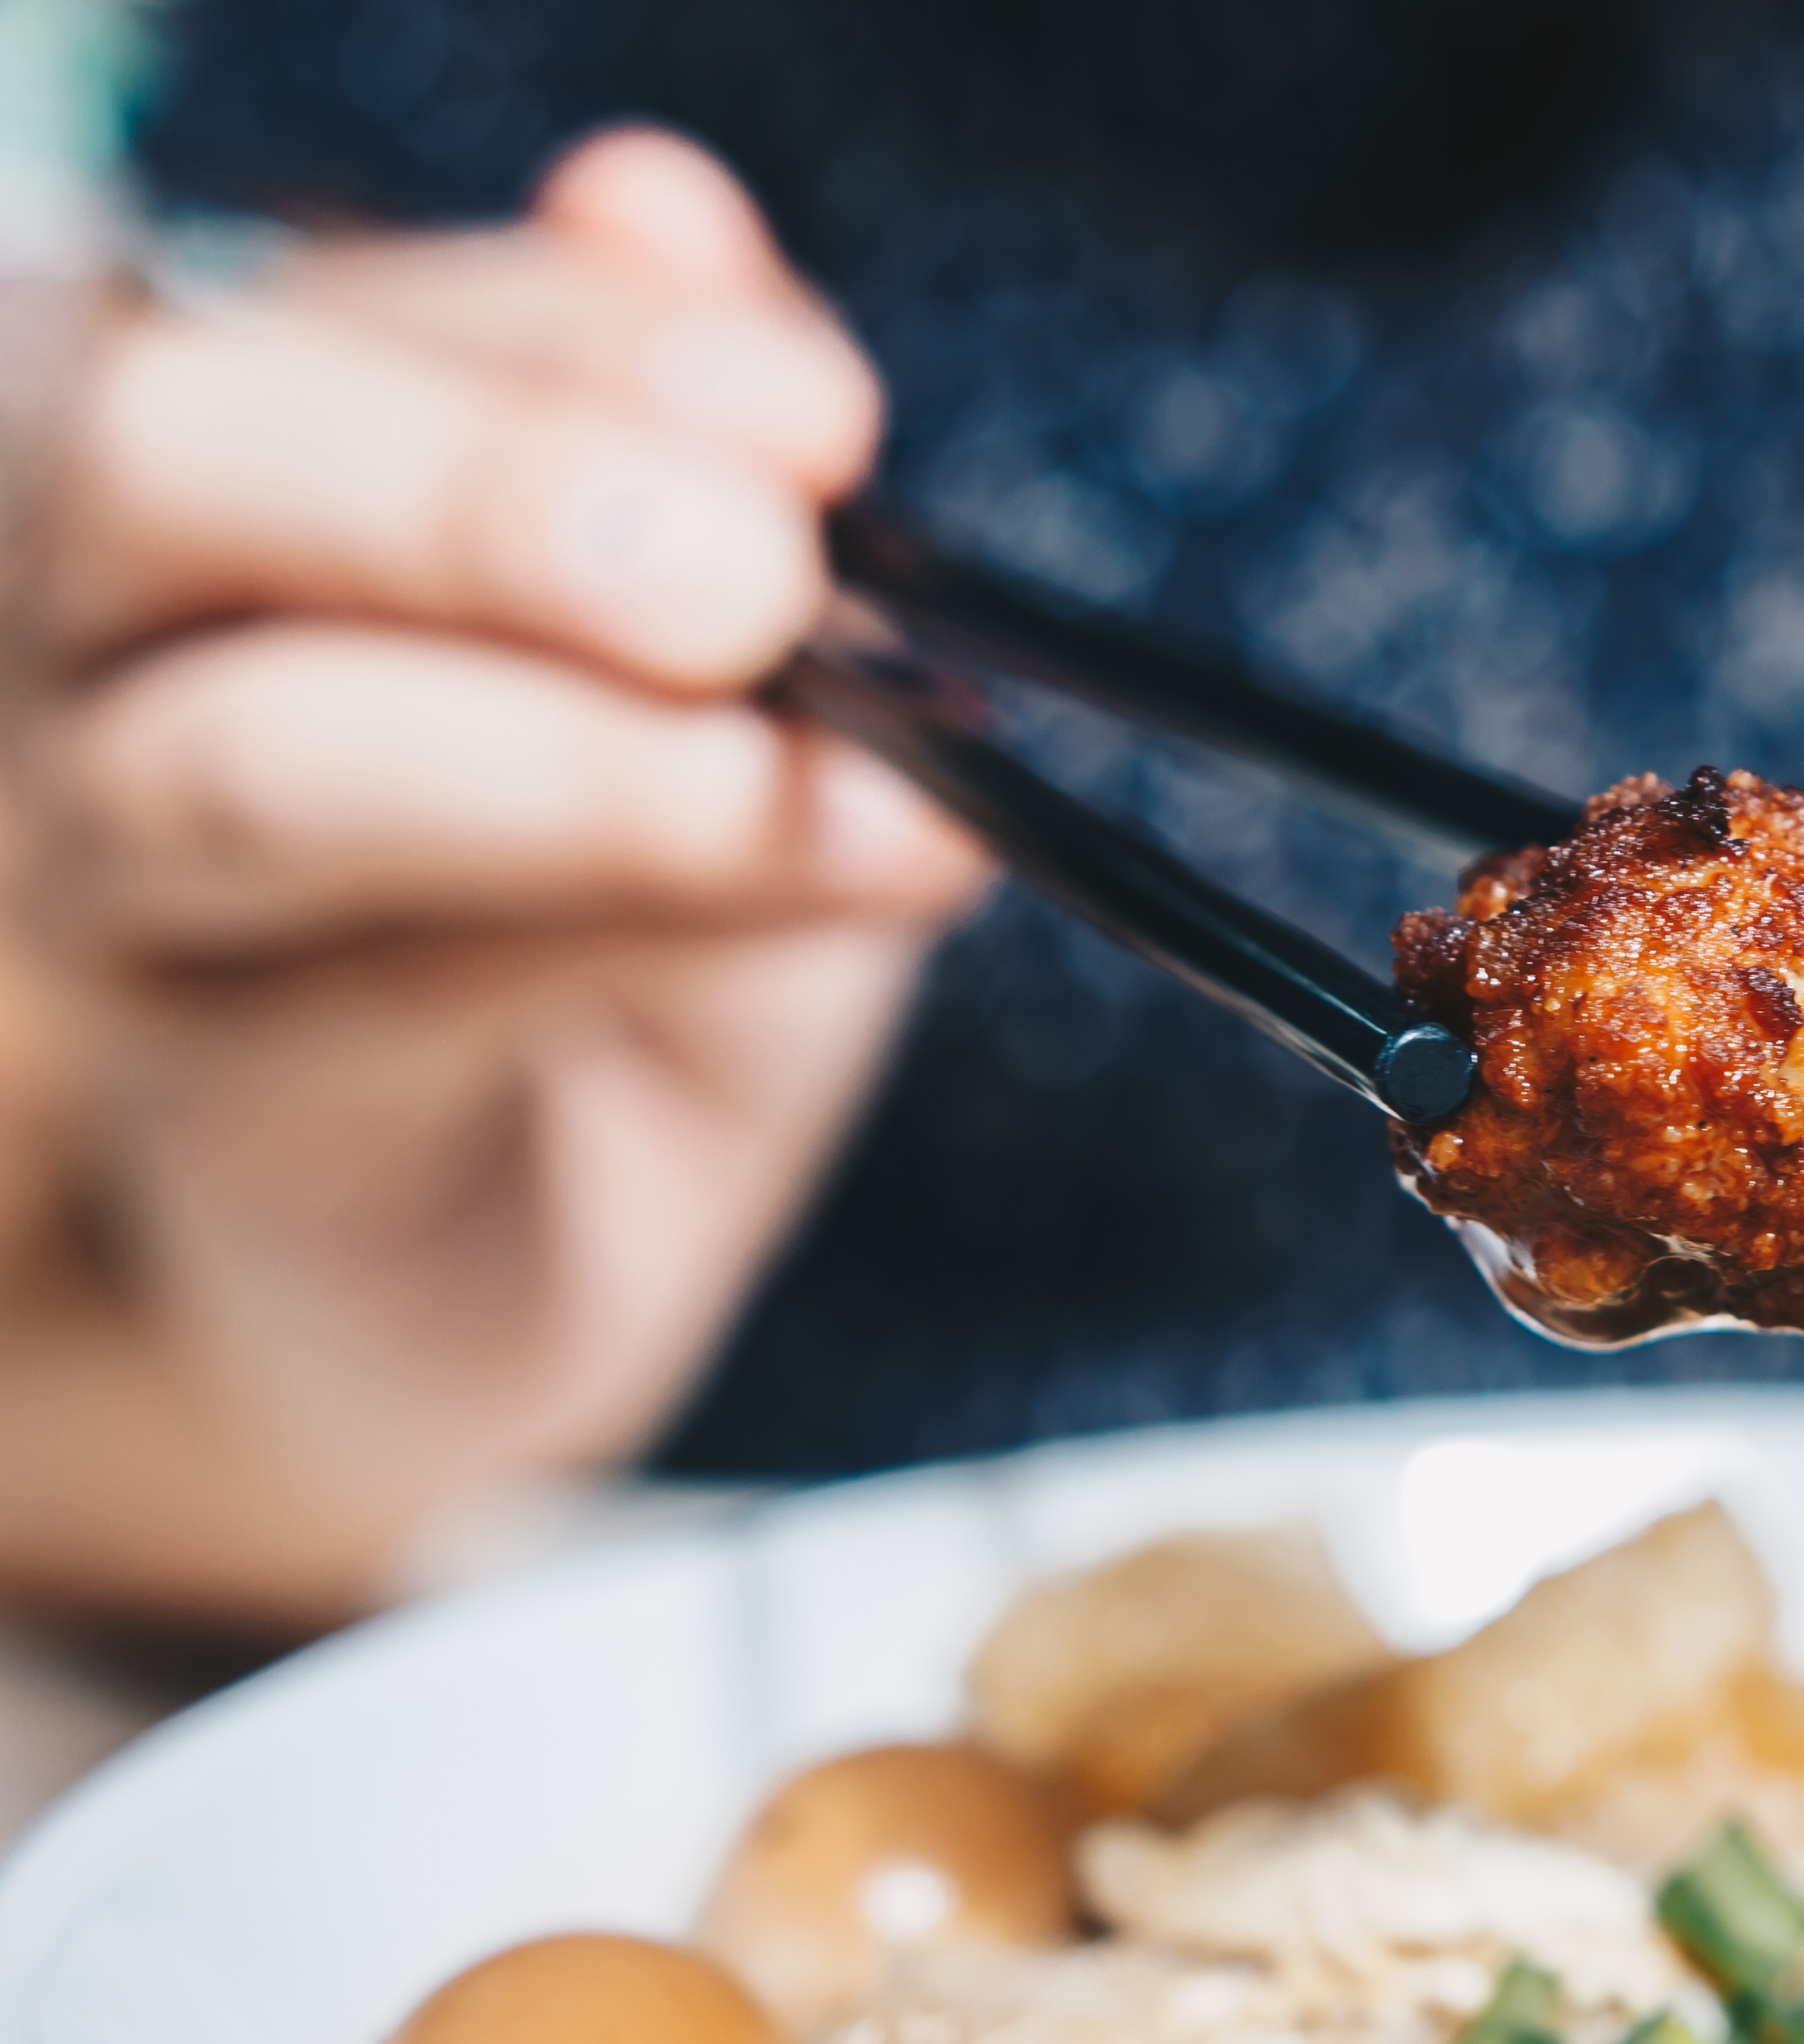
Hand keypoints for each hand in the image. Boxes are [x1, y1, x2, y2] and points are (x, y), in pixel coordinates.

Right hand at [0, 129, 985, 1622]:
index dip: (566, 334)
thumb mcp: (716, 625)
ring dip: (571, 768)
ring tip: (821, 777)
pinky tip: (825, 884)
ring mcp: (120, 865)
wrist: (536, 1198)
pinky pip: (368, 1000)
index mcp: (213, 434)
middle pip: (161, 469)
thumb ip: (687, 429)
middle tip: (757, 573)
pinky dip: (616, 937)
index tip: (815, 405)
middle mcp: (96, 621)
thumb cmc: (615, 867)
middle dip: (484, 495)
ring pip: (255, 766)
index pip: (330, 309)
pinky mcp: (210, 1088)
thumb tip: (658, 203)